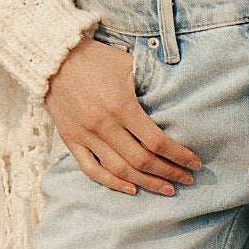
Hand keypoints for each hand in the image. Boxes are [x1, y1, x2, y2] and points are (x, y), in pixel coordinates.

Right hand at [46, 36, 199, 195]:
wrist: (54, 59)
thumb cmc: (97, 59)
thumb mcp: (129, 65)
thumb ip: (151, 83)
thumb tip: (178, 99)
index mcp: (122, 106)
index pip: (156, 141)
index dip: (179, 156)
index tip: (194, 163)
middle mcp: (104, 125)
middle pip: (141, 161)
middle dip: (169, 173)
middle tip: (186, 180)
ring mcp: (85, 136)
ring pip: (119, 170)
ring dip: (146, 182)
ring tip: (166, 189)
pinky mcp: (71, 140)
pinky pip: (91, 170)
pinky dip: (112, 183)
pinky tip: (131, 189)